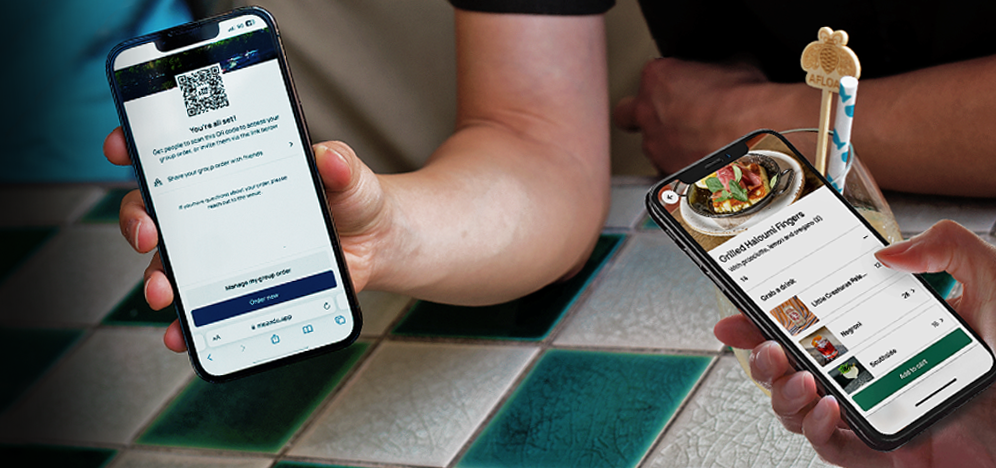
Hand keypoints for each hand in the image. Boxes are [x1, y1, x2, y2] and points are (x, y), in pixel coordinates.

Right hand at [103, 128, 392, 351]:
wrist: (374, 243)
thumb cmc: (351, 198)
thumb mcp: (348, 176)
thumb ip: (340, 166)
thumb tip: (329, 158)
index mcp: (232, 170)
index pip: (175, 151)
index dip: (139, 145)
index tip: (121, 147)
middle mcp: (217, 209)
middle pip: (157, 210)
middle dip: (137, 221)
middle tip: (147, 234)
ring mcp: (224, 251)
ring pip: (171, 263)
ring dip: (157, 280)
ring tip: (165, 295)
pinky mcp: (238, 287)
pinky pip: (201, 306)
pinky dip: (187, 322)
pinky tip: (184, 332)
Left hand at [613, 58, 813, 173]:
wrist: (757, 140)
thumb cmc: (746, 102)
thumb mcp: (737, 63)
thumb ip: (718, 66)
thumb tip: (728, 67)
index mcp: (657, 78)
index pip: (652, 75)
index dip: (670, 80)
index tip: (687, 85)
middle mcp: (647, 113)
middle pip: (629, 112)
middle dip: (643, 114)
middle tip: (668, 116)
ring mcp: (655, 147)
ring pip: (650, 146)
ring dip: (667, 145)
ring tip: (698, 144)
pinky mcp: (667, 176)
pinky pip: (666, 173)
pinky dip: (680, 169)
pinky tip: (702, 167)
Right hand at [715, 220, 995, 466]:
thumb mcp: (992, 283)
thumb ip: (948, 247)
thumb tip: (889, 248)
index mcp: (885, 332)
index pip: (814, 319)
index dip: (768, 314)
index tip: (740, 305)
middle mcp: (871, 371)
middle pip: (791, 365)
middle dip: (759, 354)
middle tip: (761, 342)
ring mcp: (874, 411)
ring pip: (798, 407)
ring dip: (781, 391)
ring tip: (797, 375)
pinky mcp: (885, 452)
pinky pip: (831, 448)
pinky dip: (815, 428)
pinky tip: (825, 406)